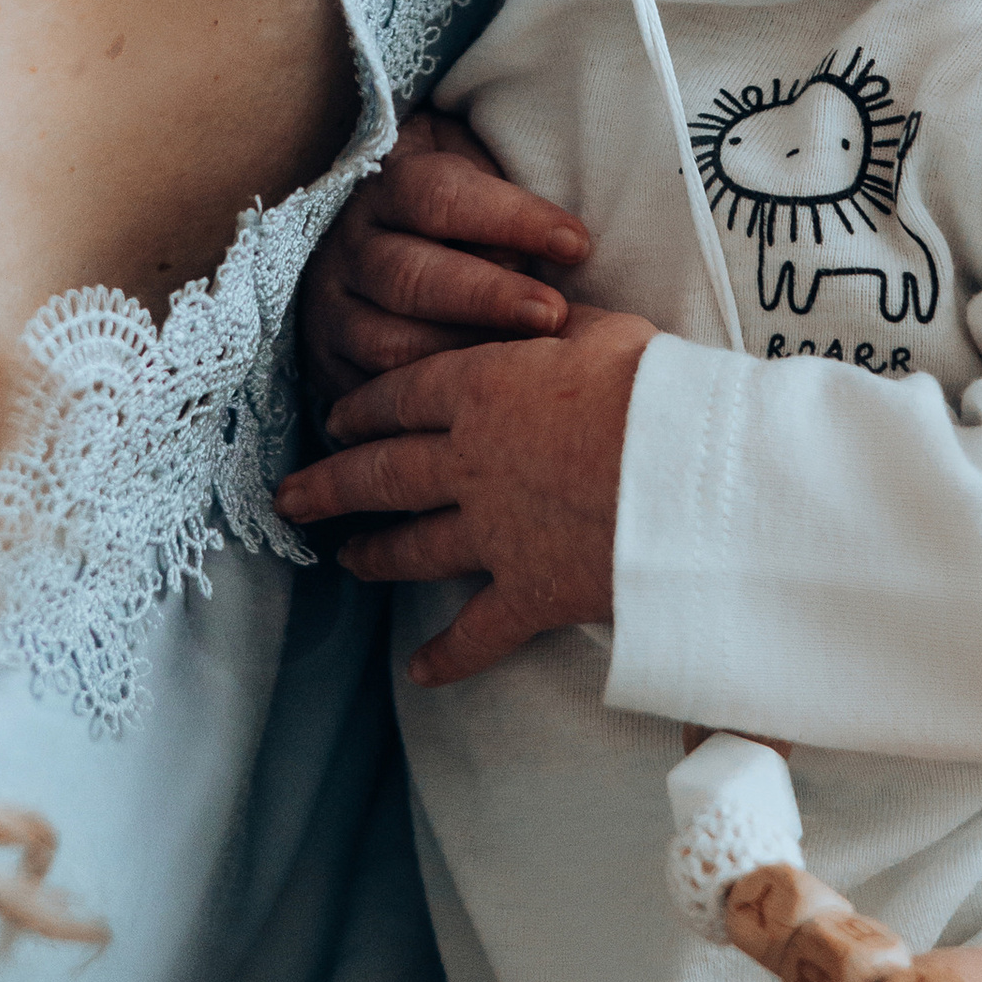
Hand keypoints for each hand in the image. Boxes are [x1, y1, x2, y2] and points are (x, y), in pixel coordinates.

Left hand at [275, 308, 653, 682]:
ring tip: (346, 559)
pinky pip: (476, 633)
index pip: (402, 396)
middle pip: (382, 473)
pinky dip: (446, 657)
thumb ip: (558, 327)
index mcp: (480, 389)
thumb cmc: (656, 390)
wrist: (692, 476)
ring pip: (413, 545)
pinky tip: (419, 671)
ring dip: (374, 553)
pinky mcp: (528, 593)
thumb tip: (542, 310)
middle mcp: (469, 462)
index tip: (337, 419)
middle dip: (331, 484)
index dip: (364, 408)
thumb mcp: (604, 332)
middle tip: (289, 497)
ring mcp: (492, 533)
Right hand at [302, 110, 589, 406]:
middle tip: (553, 313)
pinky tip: (482, 400)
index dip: (512, 218)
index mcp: (386, 188)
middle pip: (410, 275)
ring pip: (387, 343)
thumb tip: (569, 239)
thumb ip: (506, 185)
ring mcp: (331, 310)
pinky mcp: (330, 365)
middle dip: (488, 297)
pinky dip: (427, 400)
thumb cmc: (456, 211)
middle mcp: (349, 248)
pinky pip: (373, 394)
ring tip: (526, 365)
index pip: (439, 195)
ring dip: (461, 356)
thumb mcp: (472, 166)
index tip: (577, 243)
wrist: (374, 239)